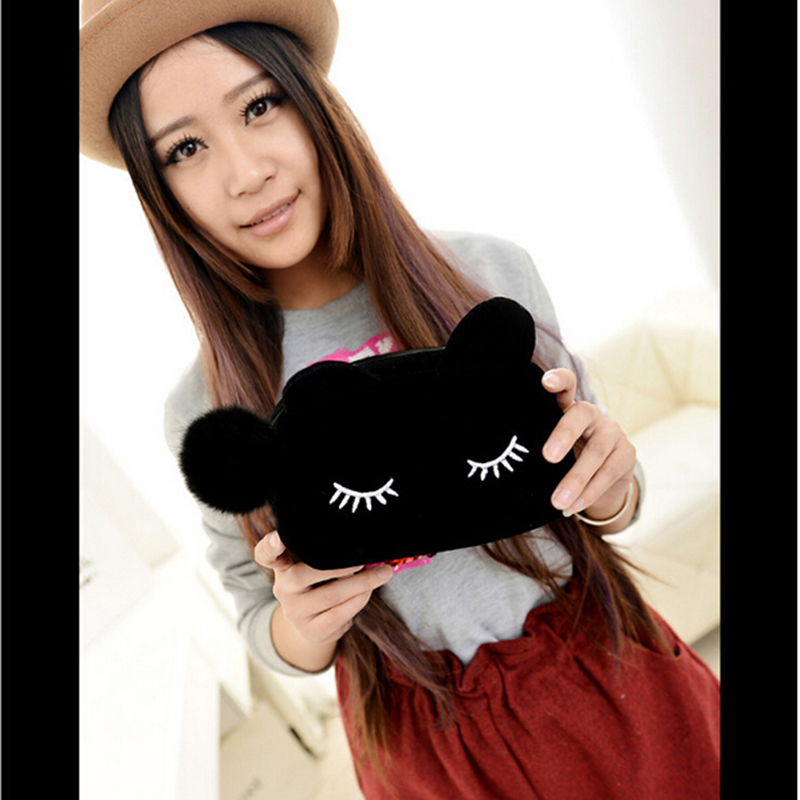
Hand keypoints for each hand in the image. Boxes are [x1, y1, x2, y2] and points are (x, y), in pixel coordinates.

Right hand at [254, 531, 393, 647]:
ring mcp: (294, 612)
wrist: (313, 620)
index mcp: (281, 565)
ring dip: (362, 583)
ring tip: (382, 573)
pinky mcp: (310, 631)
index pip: (265, 555)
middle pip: (306, 574)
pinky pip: (338, 615)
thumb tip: (361, 542)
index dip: (270, 546)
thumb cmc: (319, 581)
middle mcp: (283, 588)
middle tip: (366, 558)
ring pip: (330, 595)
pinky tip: (369, 592)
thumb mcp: (313, 563)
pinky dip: (358, 601)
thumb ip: (325, 551)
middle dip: (342, 566)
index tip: (279, 537)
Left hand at [541, 368, 636, 527]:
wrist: (602, 481)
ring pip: (595, 452)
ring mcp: (612, 432)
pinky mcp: (626, 453)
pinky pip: (608, 472)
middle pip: (580, 417)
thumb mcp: (551, 449)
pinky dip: (589, 492)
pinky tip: (575, 505)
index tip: (546, 383)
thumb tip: (509, 462)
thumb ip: (537, 446)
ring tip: (557, 501)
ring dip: (575, 479)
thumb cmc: (566, 460)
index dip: (559, 381)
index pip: (566, 386)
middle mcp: (590, 415)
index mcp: (567, 408)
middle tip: (548, 456)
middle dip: (563, 436)